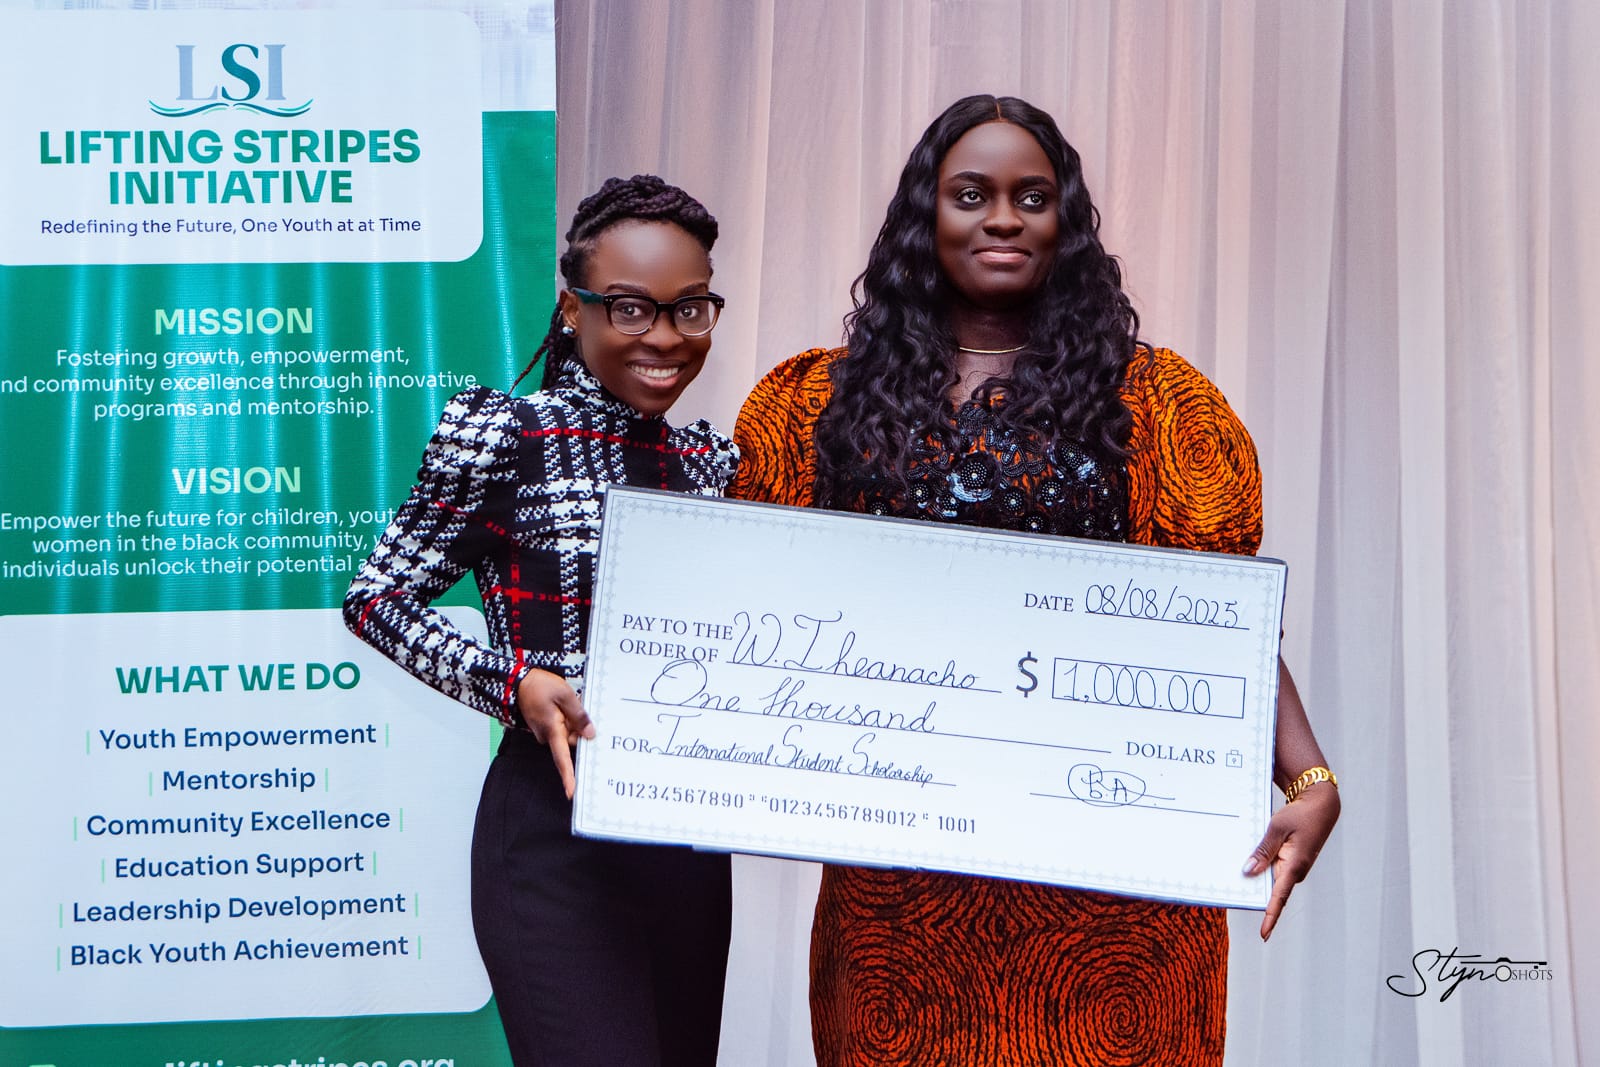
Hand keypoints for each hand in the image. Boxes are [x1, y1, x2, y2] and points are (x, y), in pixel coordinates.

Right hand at [514, 669, 595, 798]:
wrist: (515, 681)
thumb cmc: (538, 686)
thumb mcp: (565, 695)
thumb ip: (579, 715)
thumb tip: (590, 734)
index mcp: (552, 731)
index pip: (562, 759)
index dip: (568, 777)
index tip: (572, 792)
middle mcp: (546, 736)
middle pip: (571, 741)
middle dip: (579, 727)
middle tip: (578, 705)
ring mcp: (544, 731)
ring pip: (566, 731)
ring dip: (572, 720)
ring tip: (568, 700)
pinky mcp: (543, 725)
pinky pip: (560, 726)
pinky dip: (566, 717)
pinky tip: (564, 704)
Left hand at [1242, 781, 1339, 939]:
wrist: (1320, 805)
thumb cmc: (1301, 815)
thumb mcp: (1277, 828)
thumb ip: (1263, 851)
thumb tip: (1248, 871)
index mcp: (1295, 866)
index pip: (1280, 897)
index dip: (1271, 916)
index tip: (1264, 933)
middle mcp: (1295, 870)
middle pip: (1272, 891)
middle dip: (1255, 897)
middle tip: (1233, 900)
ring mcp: (1293, 866)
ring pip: (1270, 880)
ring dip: (1256, 881)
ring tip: (1233, 884)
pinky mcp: (1290, 860)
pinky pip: (1273, 869)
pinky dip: (1260, 869)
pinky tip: (1245, 867)